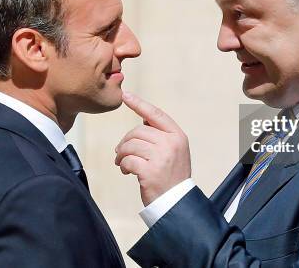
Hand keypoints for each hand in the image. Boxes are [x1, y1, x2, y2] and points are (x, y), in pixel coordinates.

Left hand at [115, 91, 190, 205]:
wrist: (177, 202)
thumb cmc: (172, 175)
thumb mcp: (174, 151)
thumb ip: (162, 135)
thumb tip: (143, 120)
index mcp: (177, 136)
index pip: (156, 115)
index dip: (140, 104)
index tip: (126, 95)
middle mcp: (171, 143)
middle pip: (138, 131)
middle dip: (125, 142)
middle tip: (121, 153)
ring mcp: (161, 157)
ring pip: (130, 145)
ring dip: (122, 155)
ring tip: (123, 163)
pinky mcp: (150, 171)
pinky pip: (127, 161)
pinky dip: (123, 166)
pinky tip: (127, 172)